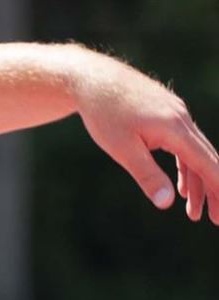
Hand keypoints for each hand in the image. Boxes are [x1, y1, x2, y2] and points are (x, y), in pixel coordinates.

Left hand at [74, 57, 218, 223]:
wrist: (92, 78)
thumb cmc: (104, 113)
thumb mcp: (122, 149)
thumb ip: (147, 175)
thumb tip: (167, 203)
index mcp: (176, 129)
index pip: (207, 164)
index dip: (218, 189)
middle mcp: (183, 120)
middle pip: (207, 160)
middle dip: (213, 191)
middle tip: (215, 220)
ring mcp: (177, 115)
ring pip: (195, 154)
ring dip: (196, 182)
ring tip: (192, 212)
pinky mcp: (168, 114)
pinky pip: (184, 145)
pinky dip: (185, 167)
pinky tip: (181, 187)